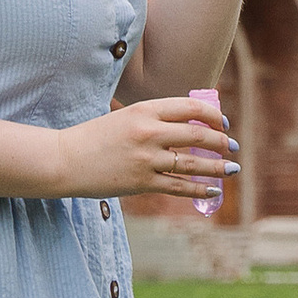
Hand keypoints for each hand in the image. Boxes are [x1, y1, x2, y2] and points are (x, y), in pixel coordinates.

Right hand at [53, 94, 241, 206]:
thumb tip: (188, 125)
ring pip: (193, 163)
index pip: (191, 108)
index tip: (223, 122)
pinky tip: (213, 190)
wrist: (64, 160)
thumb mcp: (124, 116)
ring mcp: (147, 159)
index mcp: (144, 109)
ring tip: (233, 169)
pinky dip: (200, 189)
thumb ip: (152, 118)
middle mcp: (149, 132)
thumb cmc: (94, 137)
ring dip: (218, 167)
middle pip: (198, 134)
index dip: (214, 115)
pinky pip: (179, 186)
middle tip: (232, 146)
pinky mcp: (142, 182)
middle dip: (221, 141)